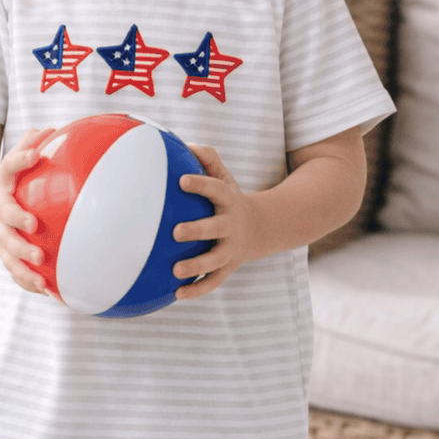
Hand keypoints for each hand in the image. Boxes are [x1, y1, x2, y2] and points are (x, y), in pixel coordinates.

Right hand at [0, 128, 55, 294]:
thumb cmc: (4, 179)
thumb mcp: (11, 160)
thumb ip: (28, 145)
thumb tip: (53, 129)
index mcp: (0, 184)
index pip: (9, 166)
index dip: (21, 158)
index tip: (36, 155)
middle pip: (5, 219)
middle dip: (18, 224)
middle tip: (35, 227)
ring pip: (7, 252)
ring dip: (23, 264)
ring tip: (42, 274)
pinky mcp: (2, 251)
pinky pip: (14, 270)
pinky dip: (28, 281)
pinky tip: (50, 291)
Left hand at [172, 145, 258, 300]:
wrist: (262, 228)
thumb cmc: (229, 199)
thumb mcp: (225, 177)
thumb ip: (207, 159)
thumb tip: (184, 143)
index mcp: (228, 201)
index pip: (215, 189)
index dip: (200, 184)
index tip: (181, 181)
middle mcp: (230, 225)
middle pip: (216, 228)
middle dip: (198, 230)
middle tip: (176, 232)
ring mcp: (230, 249)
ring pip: (214, 260)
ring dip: (196, 266)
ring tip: (175, 270)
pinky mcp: (227, 268)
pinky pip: (213, 282)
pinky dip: (197, 290)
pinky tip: (176, 294)